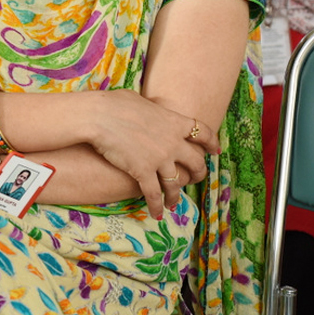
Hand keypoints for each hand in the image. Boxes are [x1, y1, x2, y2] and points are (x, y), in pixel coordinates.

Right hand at [86, 90, 218, 218]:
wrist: (98, 116)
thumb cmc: (113, 104)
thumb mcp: (139, 101)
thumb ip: (152, 110)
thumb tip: (148, 111)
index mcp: (174, 122)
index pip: (203, 133)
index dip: (211, 142)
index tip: (215, 150)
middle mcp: (173, 143)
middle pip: (196, 162)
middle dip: (198, 173)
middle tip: (194, 178)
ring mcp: (160, 159)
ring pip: (176, 183)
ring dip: (176, 195)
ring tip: (173, 204)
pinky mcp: (143, 172)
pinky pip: (154, 194)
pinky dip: (156, 206)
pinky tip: (157, 214)